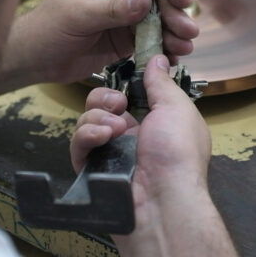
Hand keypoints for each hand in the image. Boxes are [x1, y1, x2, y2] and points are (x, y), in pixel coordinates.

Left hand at [14, 0, 198, 84]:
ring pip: (157, 21)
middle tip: (188, 32)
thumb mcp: (77, 16)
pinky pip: (150, 41)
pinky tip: (173, 59)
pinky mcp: (124, 40)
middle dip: (175, 13)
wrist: (32, 61)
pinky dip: (163, 49)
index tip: (182, 0)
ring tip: (185, 48)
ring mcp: (123, 18)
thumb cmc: (46, 30)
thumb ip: (112, 9)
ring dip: (174, 33)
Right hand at [69, 55, 209, 178]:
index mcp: (153, 122)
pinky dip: (87, 135)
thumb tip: (159, 57)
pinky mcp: (91, 168)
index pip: (128, 95)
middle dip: (105, 98)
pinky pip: (77, 144)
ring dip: (98, 117)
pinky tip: (102, 137)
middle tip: (119, 105)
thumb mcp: (176, 108)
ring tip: (116, 129)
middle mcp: (129, 136)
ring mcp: (108, 153)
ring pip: (87, 120)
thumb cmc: (178, 151)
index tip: (125, 78)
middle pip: (102, 104)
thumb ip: (161, 82)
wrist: (164, 199)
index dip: (123, 85)